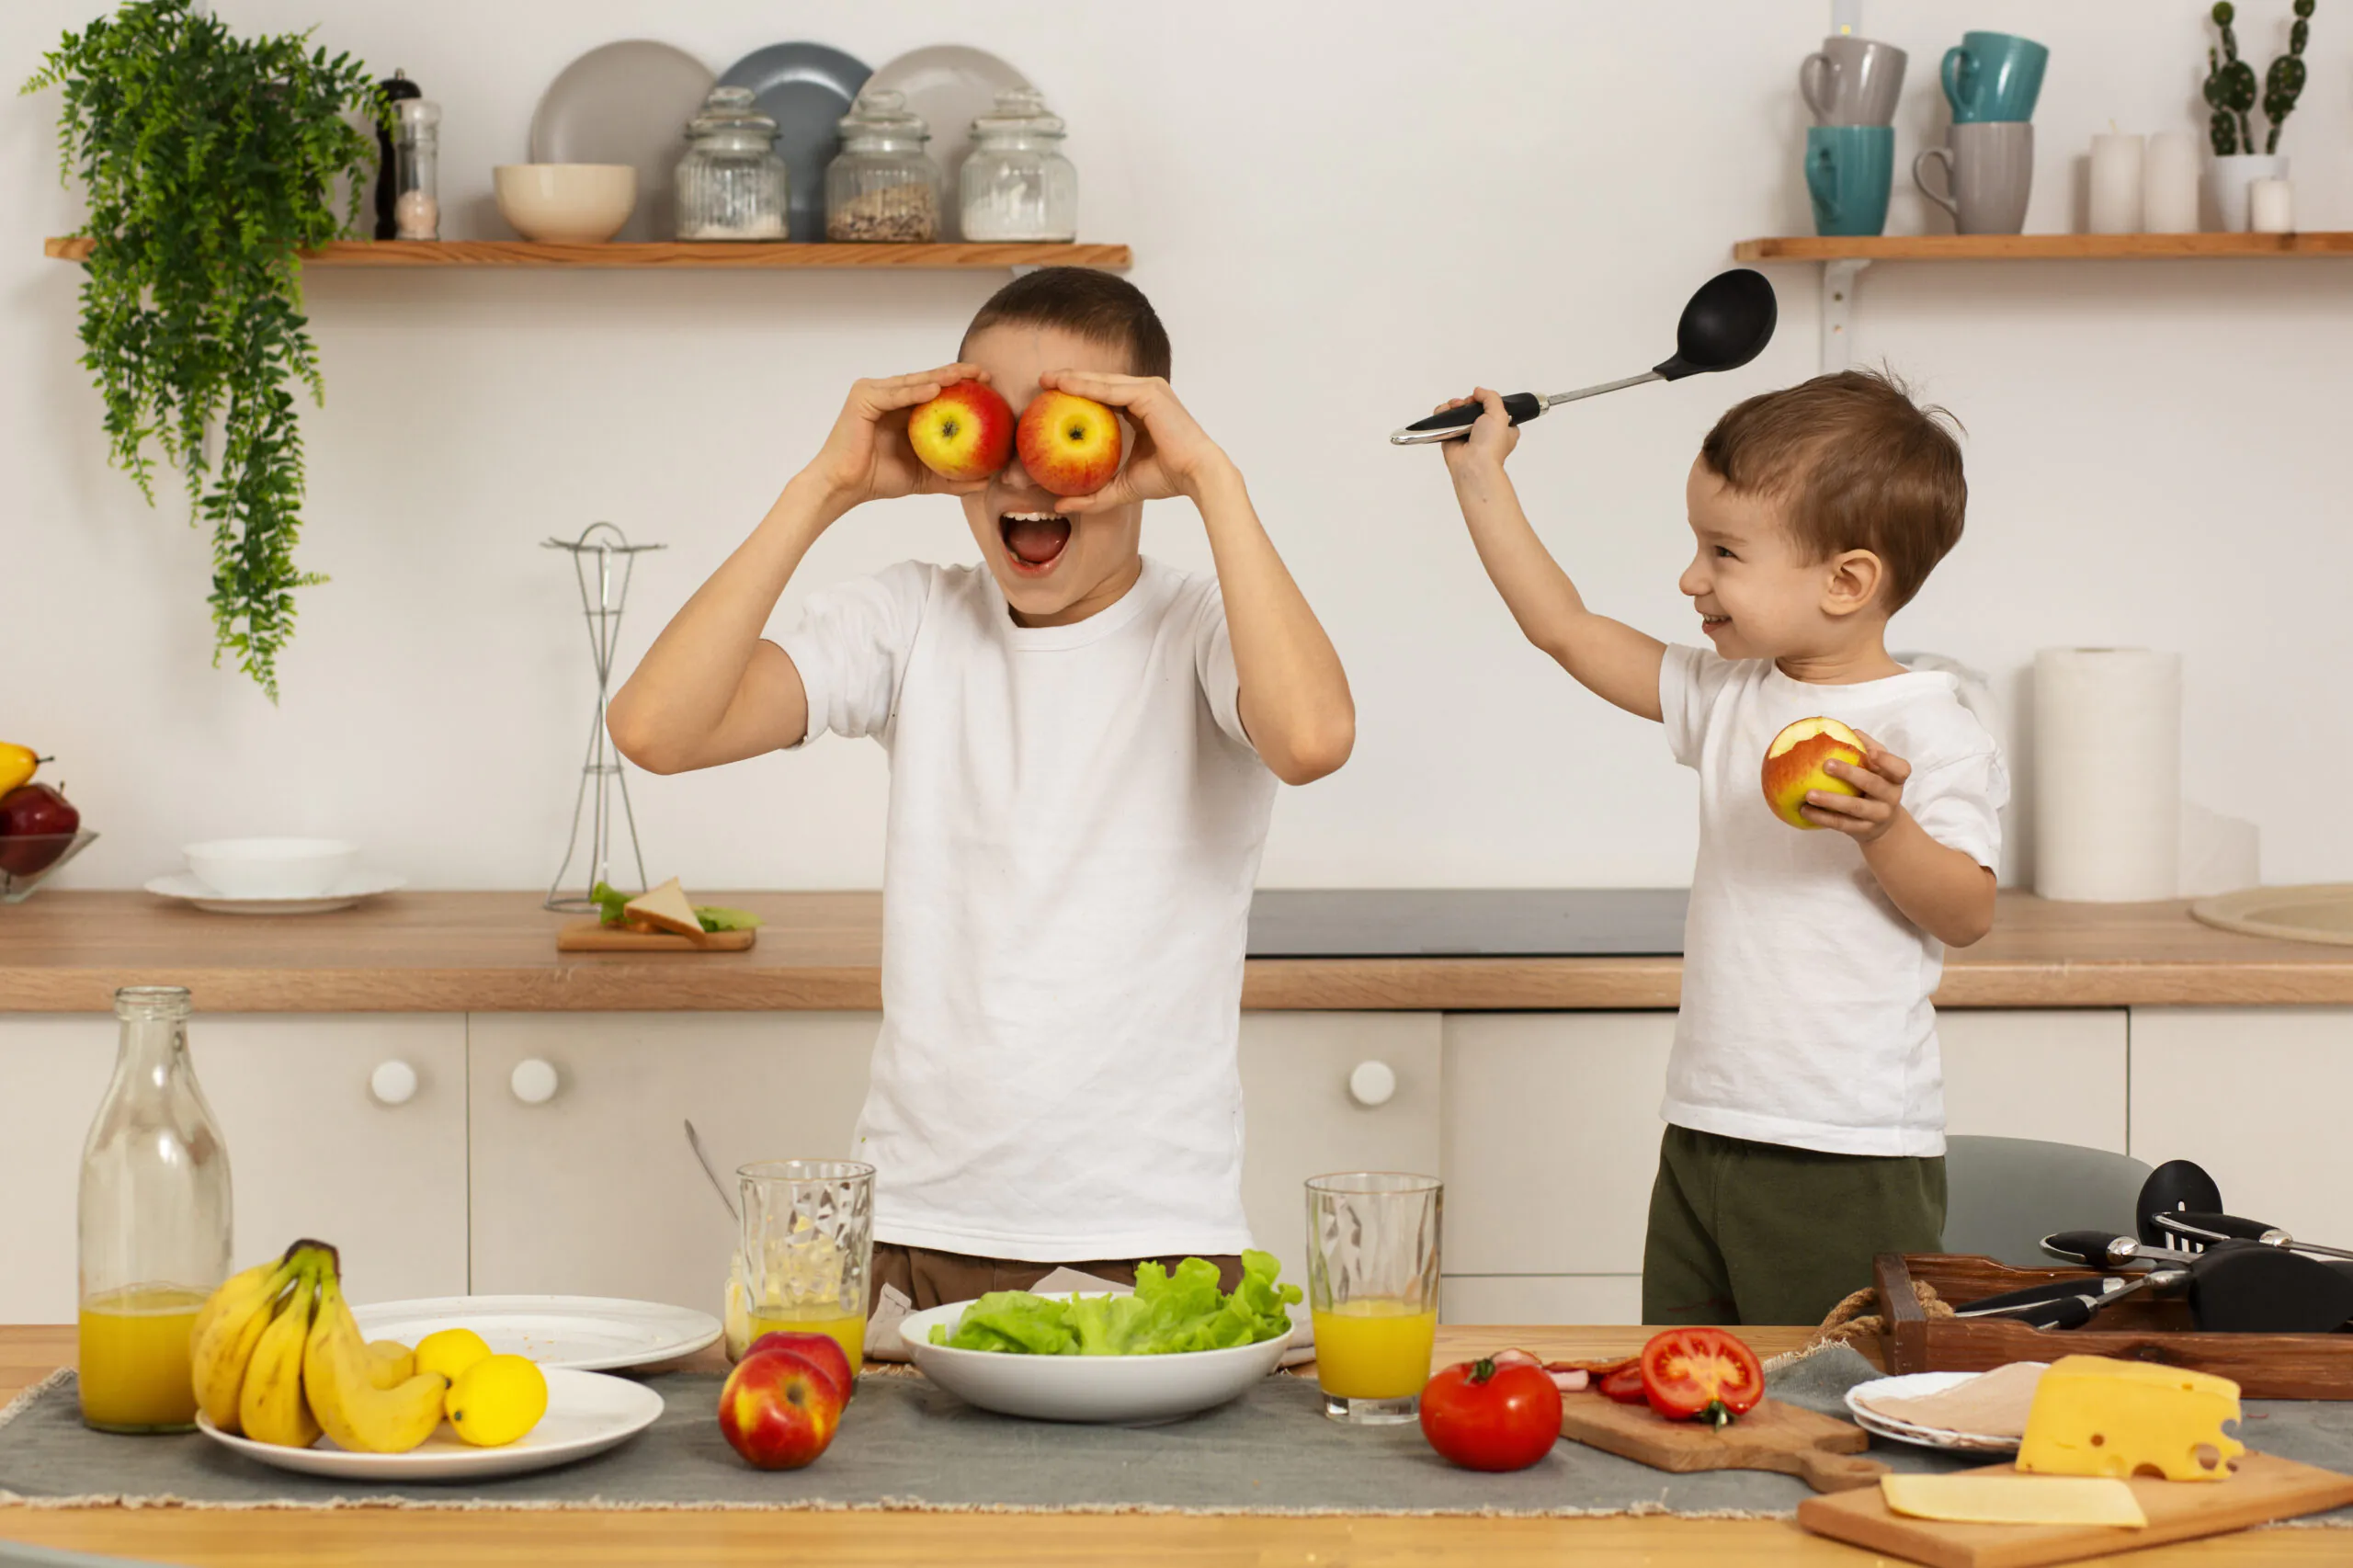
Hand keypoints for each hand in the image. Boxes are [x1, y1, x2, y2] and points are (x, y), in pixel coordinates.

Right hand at [803, 364, 993, 511]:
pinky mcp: (862, 398)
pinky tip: (937, 389)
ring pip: (913, 382)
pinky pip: (894, 394)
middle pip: (926, 380)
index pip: (934, 390)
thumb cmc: (879, 480)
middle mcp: (887, 394)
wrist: (845, 487)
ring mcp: (873, 393)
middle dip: (956, 374)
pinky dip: (914, 391)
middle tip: (983, 373)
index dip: (960, 384)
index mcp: (901, 407)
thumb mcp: (924, 477)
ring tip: (965, 376)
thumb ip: (952, 477)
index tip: (988, 383)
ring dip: (940, 377)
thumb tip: (985, 483)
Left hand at [1034, 370, 1233, 511]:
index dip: (1079, 394)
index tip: (1051, 398)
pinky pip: (1111, 389)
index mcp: (1143, 410)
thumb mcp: (1123, 487)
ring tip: (1047, 380)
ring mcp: (1149, 390)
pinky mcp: (1150, 393)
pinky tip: (1064, 385)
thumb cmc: (1168, 480)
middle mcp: (1146, 394)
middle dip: (1071, 380)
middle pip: (1102, 383)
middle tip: (1043, 382)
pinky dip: (1087, 386)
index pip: (1105, 397)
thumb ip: (1094, 495)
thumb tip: (1061, 504)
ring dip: (1074, 378)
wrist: (1197, 475)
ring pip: (1104, 381)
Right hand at [1436, 387, 1518, 477]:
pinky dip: (1442, 413)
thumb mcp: (1501, 414)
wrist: (1473, 464)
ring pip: (1459, 412)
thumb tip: (1478, 391)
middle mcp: (1485, 432)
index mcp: (1502, 429)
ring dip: (1455, 405)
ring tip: (1455, 407)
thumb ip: (1491, 397)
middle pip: (1474, 408)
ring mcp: (1467, 434)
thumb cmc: (1491, 445)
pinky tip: (1446, 411)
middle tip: (1467, 403)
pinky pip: (1444, 420)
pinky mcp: (1451, 437)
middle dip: (1468, 401)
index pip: (1495, 409)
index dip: (1487, 401)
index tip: (1482, 400)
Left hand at [1804, 730, 1910, 842]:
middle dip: (1850, 774)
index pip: (1901, 769)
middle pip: (1873, 784)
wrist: (1882, 825)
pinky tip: (1804, 810)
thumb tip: (1848, 729)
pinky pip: (1841, 823)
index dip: (1888, 761)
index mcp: (1895, 779)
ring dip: (1830, 800)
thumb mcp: (1877, 769)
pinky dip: (1822, 817)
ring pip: (1855, 807)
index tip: (1872, 753)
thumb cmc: (1875, 786)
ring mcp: (1879, 815)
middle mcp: (1891, 797)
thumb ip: (1866, 749)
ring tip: (1809, 794)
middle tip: (1826, 765)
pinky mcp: (1864, 830)